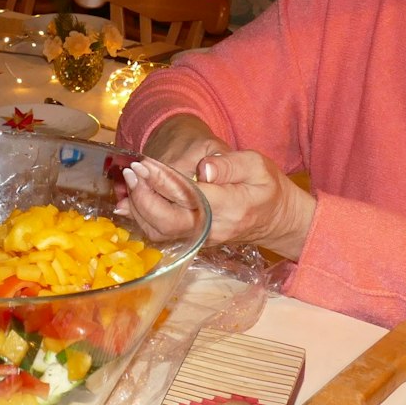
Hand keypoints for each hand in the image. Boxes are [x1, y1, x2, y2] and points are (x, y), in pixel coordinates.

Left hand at [119, 115, 313, 257]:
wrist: (275, 218)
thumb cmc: (266, 187)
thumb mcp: (256, 165)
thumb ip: (229, 165)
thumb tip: (203, 169)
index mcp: (230, 205)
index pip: (188, 195)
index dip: (161, 181)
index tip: (144, 164)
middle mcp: (212, 228)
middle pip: (167, 221)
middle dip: (143, 196)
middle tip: (132, 172)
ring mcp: (200, 238)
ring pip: (159, 231)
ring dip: (138, 207)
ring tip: (131, 180)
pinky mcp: (192, 240)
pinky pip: (161, 234)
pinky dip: (141, 217)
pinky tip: (130, 199)